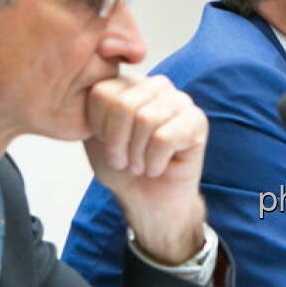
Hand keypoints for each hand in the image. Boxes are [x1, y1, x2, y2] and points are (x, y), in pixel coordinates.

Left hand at [83, 73, 207, 264]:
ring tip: (142, 165)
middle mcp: (156, 86)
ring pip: (146, 119)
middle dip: (118, 144)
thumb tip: (89, 85)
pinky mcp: (198, 122)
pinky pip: (166, 138)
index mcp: (129, 84)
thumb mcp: (93, 136)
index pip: (102, 92)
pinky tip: (158, 168)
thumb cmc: (123, 168)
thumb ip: (87, 108)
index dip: (99, 128)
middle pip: (124, 104)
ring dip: (138, 156)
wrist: (147, 202)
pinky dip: (155, 162)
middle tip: (125, 161)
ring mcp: (180, 101)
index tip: (107, 144)